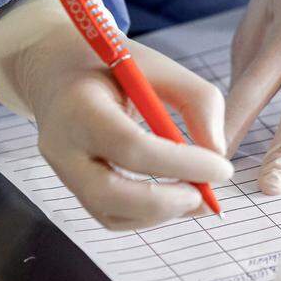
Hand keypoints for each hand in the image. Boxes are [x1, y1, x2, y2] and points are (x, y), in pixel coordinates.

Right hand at [0, 0, 232, 228]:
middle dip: (165, 203)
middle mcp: (62, 145)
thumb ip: (198, 101)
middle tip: (206, 195)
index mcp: (80, 105)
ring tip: (197, 195)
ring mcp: (63, 172)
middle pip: (109, 194)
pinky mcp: (73, 188)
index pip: (130, 146)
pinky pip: (111, 216)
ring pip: (110, 214)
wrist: (57, 70)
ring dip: (161, 214)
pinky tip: (175, 197)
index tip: (222, 167)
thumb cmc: (112, 64)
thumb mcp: (159, 66)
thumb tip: (218, 153)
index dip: (180, 163)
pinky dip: (148, 216)